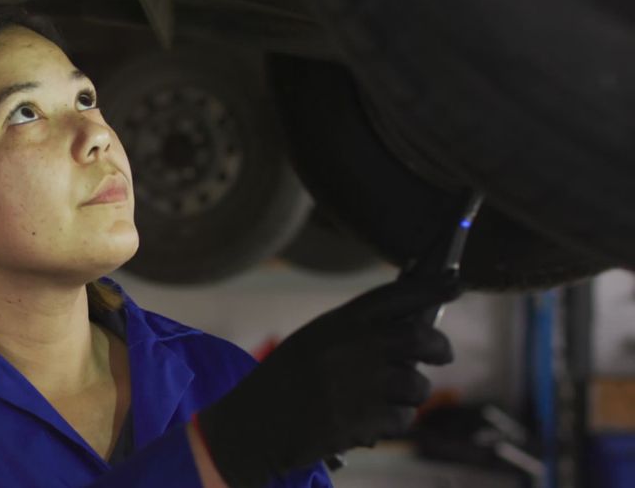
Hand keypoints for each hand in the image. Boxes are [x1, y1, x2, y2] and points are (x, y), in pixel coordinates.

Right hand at [196, 279, 460, 486]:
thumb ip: (353, 335)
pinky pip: (402, 419)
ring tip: (383, 401)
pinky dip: (390, 423)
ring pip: (417, 385)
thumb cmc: (283, 383)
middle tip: (440, 354)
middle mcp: (353, 347)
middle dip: (439, 347)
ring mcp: (361, 383)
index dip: (430, 285)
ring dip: (409, 395)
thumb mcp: (312, 343)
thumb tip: (408, 332)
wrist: (253, 425)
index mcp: (337, 323)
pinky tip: (366, 423)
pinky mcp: (364, 418)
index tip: (455, 282)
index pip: (394, 296)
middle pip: (421, 337)